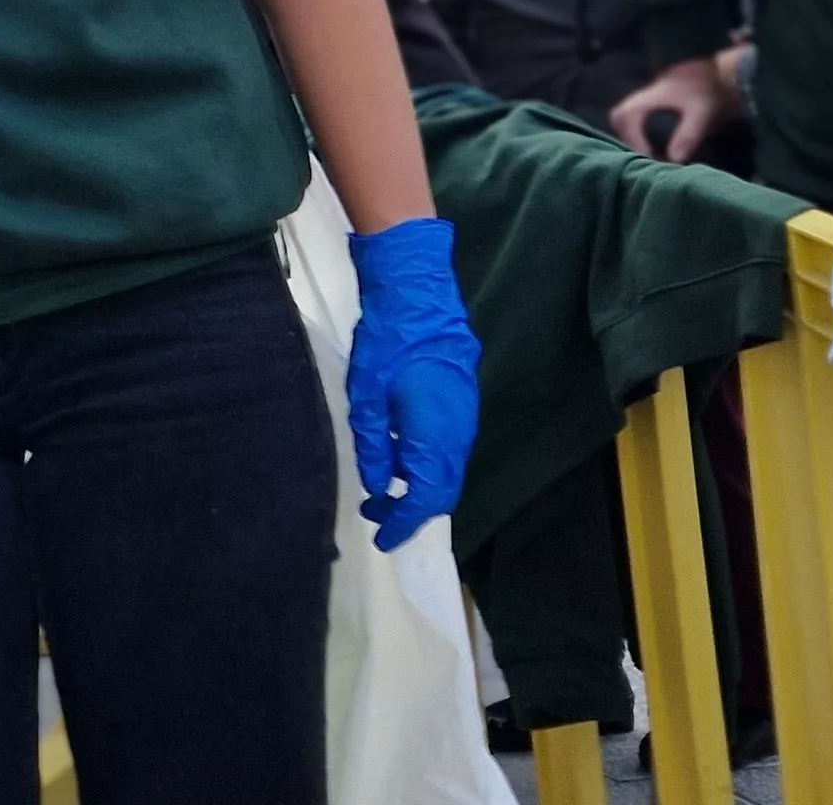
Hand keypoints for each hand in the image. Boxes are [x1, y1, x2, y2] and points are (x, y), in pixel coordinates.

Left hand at [346, 218, 480, 551]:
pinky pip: (447, 451)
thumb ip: (375, 447)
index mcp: (436, 436)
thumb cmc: (388, 345)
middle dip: (411, 509)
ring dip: (418, 487)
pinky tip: (397, 457)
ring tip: (381, 488)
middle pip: (443, 491)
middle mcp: (458, 434)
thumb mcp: (368, 399)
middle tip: (375, 513)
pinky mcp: (461, 405)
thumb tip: (380, 486)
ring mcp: (464, 419)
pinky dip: (425, 466)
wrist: (419, 296)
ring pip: (447, 471)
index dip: (404, 522)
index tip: (382, 537)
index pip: (426, 498)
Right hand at [610, 58, 732, 162]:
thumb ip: (688, 134)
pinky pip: (630, 116)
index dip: (634, 139)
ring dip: (630, 135)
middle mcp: (640, 96)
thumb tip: (675, 160)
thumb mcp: (701, 111)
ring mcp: (642, 97)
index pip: (627, 117)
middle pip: (618, 117)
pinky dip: (635, 131)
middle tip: (648, 156)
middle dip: (628, 139)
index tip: (650, 155)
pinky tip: (652, 143)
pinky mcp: (648, 100)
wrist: (708, 68)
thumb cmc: (703, 88)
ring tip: (650, 152)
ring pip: (622, 116)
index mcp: (648, 97)